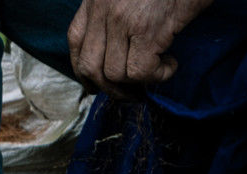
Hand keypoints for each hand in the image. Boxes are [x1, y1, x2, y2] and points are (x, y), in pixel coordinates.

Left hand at [67, 0, 211, 97]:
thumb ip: (114, 12)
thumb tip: (114, 50)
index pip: (75, 40)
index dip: (83, 68)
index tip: (94, 83)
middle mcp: (103, 9)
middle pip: (89, 66)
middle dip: (107, 87)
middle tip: (128, 92)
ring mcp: (122, 20)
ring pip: (114, 74)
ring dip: (137, 82)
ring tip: (157, 70)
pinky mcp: (146, 30)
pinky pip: (140, 72)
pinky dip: (158, 76)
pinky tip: (171, 64)